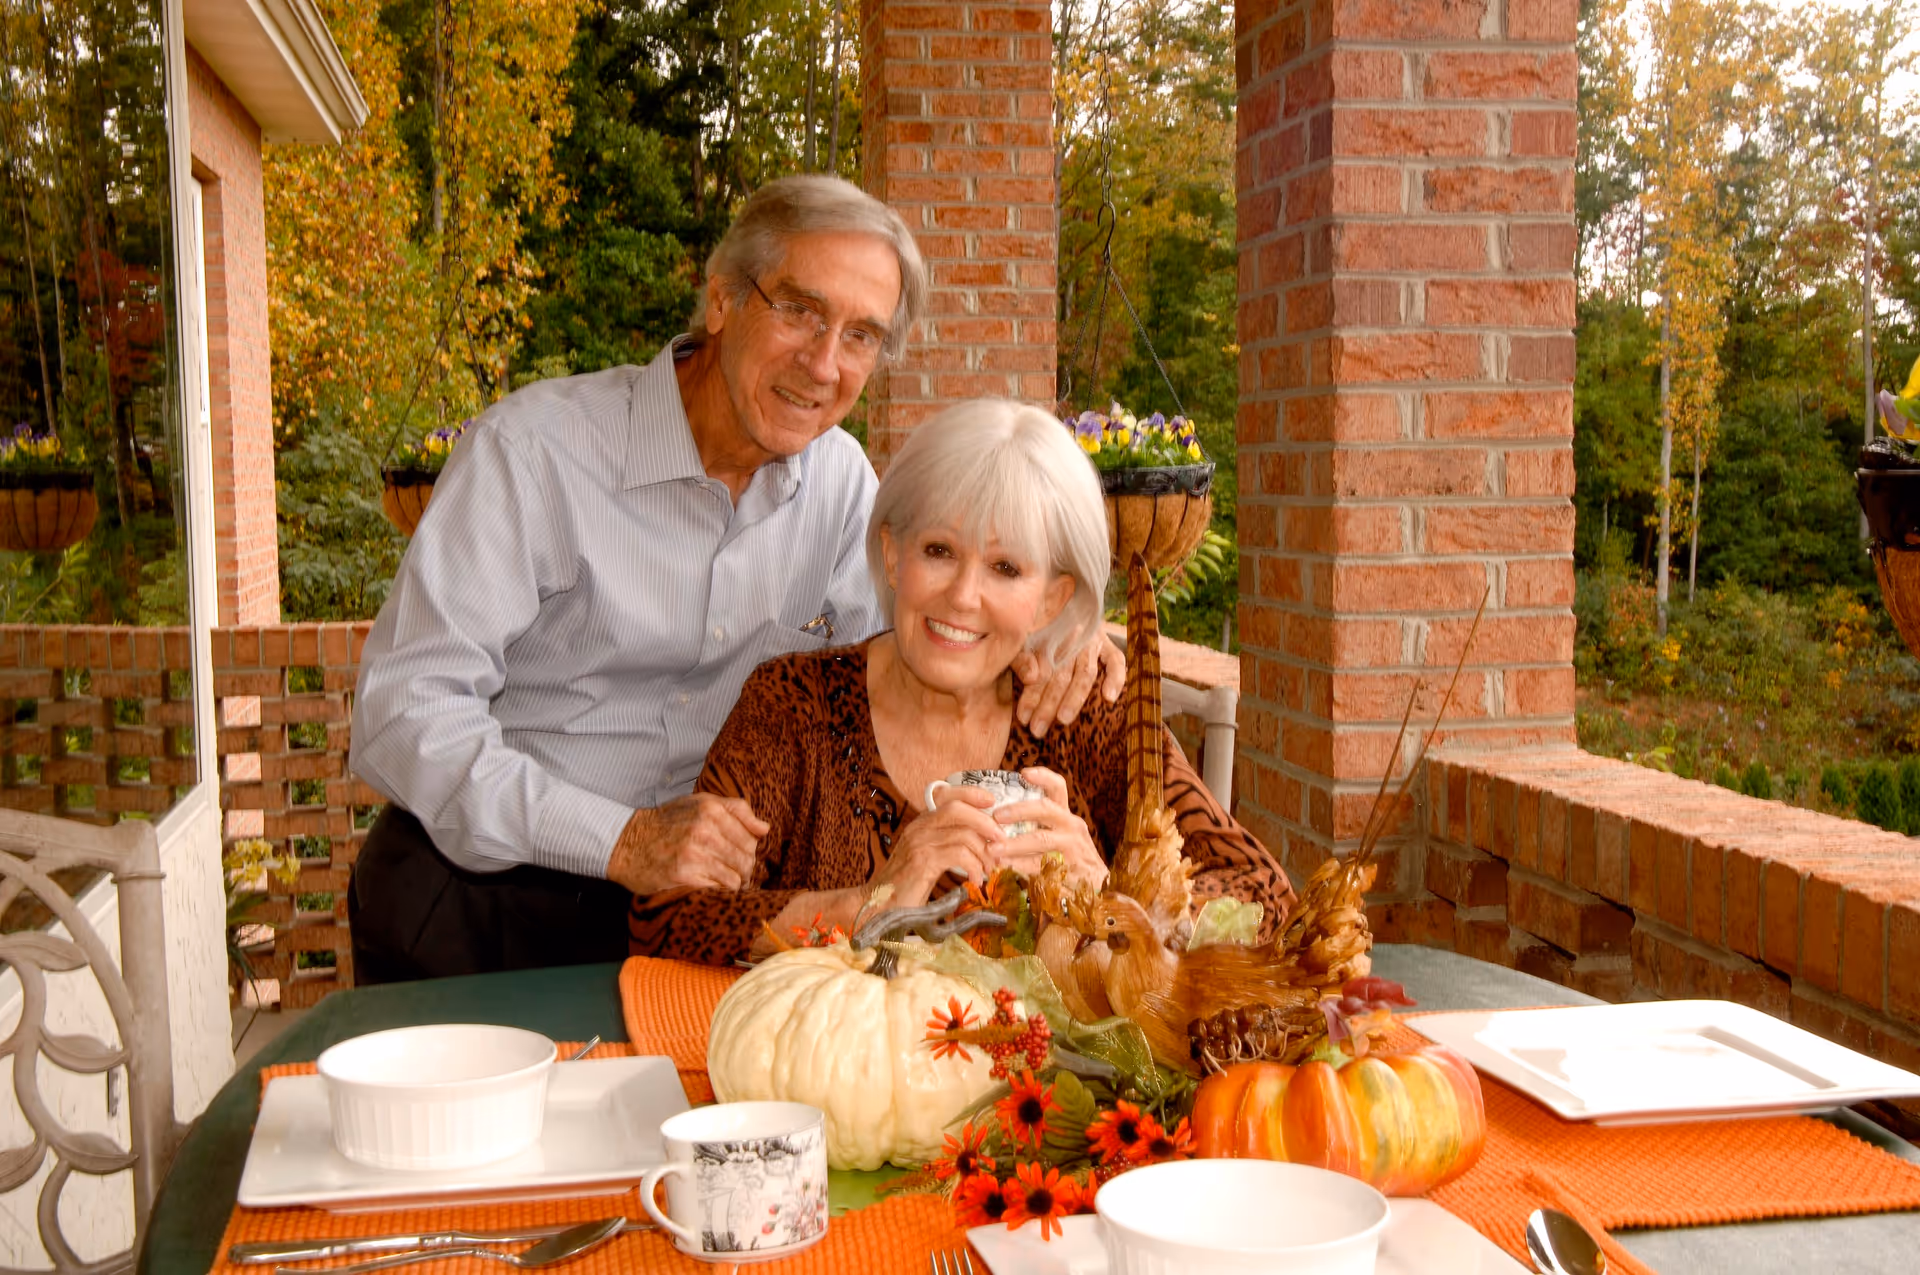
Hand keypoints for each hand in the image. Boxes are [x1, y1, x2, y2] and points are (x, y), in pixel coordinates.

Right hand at [607, 794, 768, 893]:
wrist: (627, 843)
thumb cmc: (667, 822)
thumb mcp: (700, 803)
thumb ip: (736, 810)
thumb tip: (764, 829)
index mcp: (711, 810)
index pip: (751, 838)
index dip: (749, 850)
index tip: (739, 856)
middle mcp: (704, 830)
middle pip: (746, 859)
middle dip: (744, 869)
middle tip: (734, 873)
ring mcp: (694, 854)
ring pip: (736, 877)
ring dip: (733, 883)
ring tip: (722, 881)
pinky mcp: (684, 876)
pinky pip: (719, 889)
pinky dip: (719, 891)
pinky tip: (710, 886)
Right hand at [869, 786, 1003, 905]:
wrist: (879, 905)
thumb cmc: (908, 884)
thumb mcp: (928, 857)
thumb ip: (947, 844)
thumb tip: (982, 841)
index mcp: (921, 822)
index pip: (946, 794)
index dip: (971, 793)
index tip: (991, 801)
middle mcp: (918, 827)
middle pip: (957, 808)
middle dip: (985, 822)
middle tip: (1001, 841)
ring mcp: (919, 843)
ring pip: (962, 833)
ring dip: (984, 853)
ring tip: (989, 870)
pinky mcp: (922, 861)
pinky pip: (958, 854)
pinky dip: (974, 867)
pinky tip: (976, 880)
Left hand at [991, 767, 1107, 888]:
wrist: (1097, 887)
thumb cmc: (1070, 859)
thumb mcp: (1061, 837)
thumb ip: (1039, 826)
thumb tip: (1001, 817)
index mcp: (1066, 816)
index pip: (1058, 788)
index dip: (1043, 777)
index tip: (1024, 772)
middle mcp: (1071, 827)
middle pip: (1046, 809)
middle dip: (1019, 810)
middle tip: (996, 816)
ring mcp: (1071, 848)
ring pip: (1040, 839)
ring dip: (1013, 844)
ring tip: (991, 849)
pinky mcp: (1067, 868)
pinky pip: (1039, 865)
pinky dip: (1019, 866)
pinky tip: (1002, 867)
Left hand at [1012, 638, 1124, 736]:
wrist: (1065, 608)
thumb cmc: (1041, 631)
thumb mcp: (1024, 639)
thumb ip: (1022, 658)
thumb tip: (1031, 677)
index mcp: (1048, 636)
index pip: (1040, 670)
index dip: (1031, 695)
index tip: (1024, 717)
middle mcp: (1071, 638)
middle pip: (1060, 675)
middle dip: (1048, 704)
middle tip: (1038, 729)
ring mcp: (1091, 642)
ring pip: (1084, 673)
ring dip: (1074, 698)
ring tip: (1064, 719)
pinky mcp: (1108, 645)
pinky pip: (1116, 661)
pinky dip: (1115, 678)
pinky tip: (1109, 698)